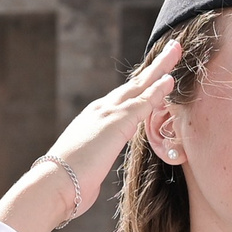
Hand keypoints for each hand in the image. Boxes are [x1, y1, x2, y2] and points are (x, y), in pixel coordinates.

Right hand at [0, 38, 183, 231]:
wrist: (54, 183)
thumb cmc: (69, 181)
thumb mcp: (87, 165)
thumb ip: (93, 159)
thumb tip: (91, 171)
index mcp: (95, 119)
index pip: (125, 98)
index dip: (143, 84)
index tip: (158, 73)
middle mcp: (101, 110)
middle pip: (134, 84)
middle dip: (155, 66)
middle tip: (173, 48)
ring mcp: (108, 114)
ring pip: (140, 86)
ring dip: (160, 68)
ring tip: (176, 51)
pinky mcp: (116, 123)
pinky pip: (142, 103)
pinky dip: (157, 90)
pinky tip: (170, 79)